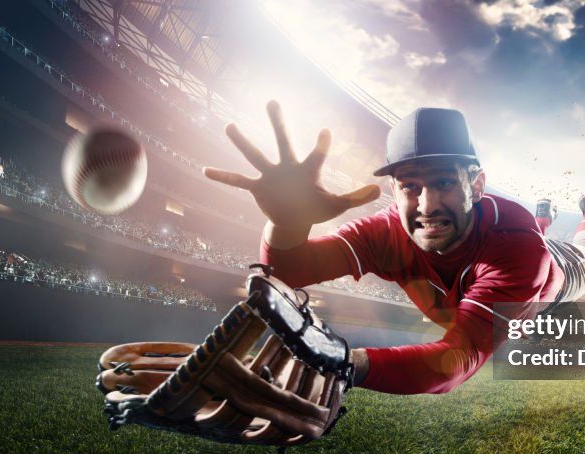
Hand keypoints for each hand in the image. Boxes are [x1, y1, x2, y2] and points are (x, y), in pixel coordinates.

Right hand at [204, 101, 380, 227]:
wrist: (295, 221)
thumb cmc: (316, 208)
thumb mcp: (337, 205)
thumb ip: (355, 197)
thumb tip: (379, 189)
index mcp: (308, 170)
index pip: (316, 154)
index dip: (321, 144)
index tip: (325, 131)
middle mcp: (287, 168)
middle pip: (283, 141)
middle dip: (277, 122)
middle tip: (272, 100)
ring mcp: (270, 176)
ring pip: (255, 155)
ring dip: (243, 142)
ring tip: (229, 125)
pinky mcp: (258, 188)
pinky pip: (238, 181)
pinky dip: (223, 177)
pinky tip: (205, 171)